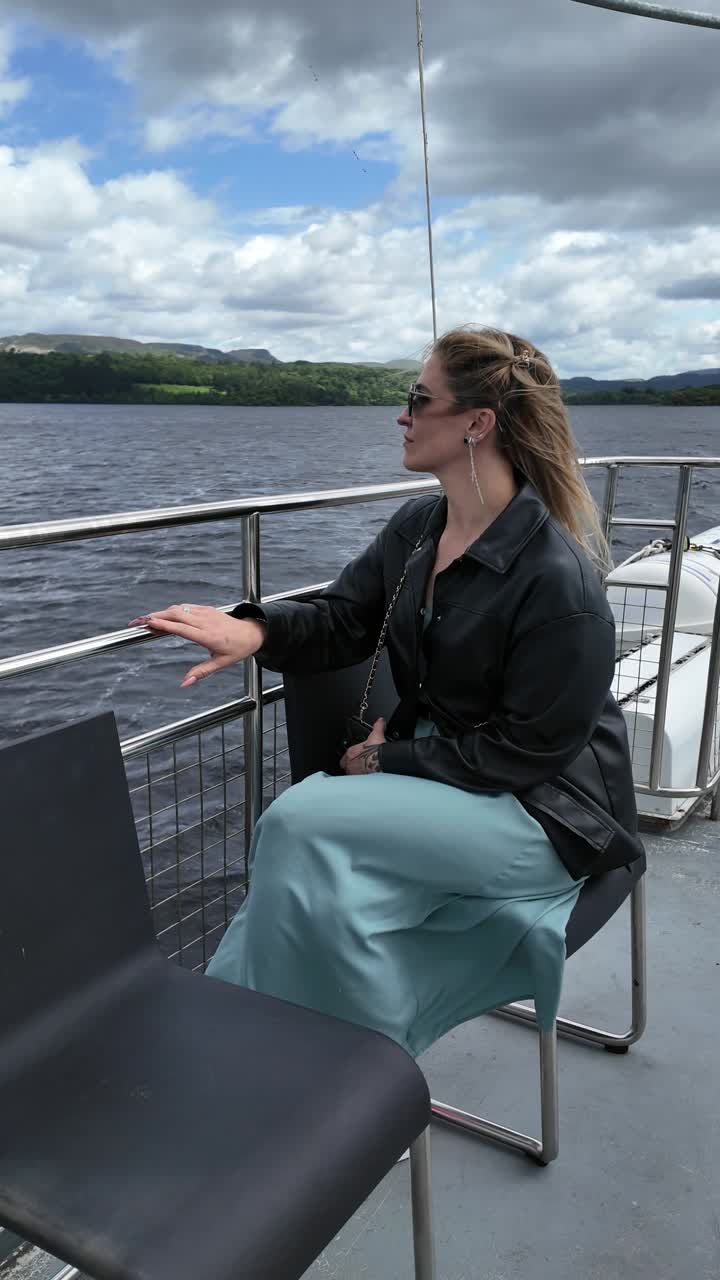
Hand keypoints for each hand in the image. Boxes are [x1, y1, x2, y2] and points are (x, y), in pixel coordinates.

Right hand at [127, 604, 266, 686]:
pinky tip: (163, 616)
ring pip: (179, 609)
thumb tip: (184, 683)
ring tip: (145, 620)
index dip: (163, 625)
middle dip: (154, 617)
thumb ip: (200, 673)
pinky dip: (172, 610)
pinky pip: (186, 607)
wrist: (252, 632)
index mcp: (208, 636)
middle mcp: (205, 621)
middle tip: (137, 622)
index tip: (147, 624)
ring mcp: (206, 613)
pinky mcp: (206, 609)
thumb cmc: (238, 649)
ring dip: (161, 613)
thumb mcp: (220, 664)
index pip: (181, 628)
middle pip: (175, 615)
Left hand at [339, 718, 386, 775]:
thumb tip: (380, 721)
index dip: (350, 756)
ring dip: (356, 773)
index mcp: (351, 752)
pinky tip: (367, 778)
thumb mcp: (377, 735)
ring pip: (351, 774)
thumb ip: (377, 726)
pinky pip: (357, 781)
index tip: (356, 756)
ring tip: (364, 772)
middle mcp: (350, 763)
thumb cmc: (376, 751)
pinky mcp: (359, 779)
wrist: (381, 762)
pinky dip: (361, 779)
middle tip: (361, 764)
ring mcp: (353, 772)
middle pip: (346, 766)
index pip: (345, 756)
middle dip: (352, 765)